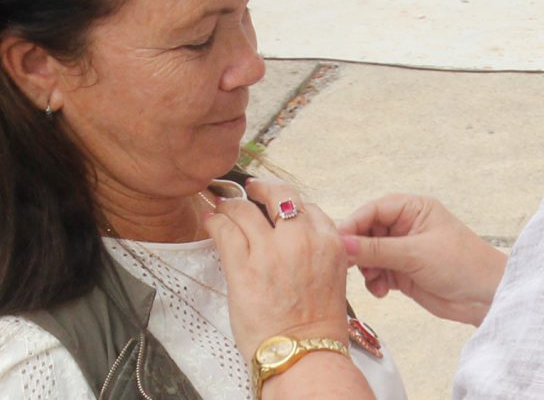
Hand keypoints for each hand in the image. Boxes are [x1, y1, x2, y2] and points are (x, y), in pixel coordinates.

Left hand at [205, 178, 349, 360]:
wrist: (303, 354)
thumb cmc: (316, 324)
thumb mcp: (332, 277)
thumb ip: (316, 251)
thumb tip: (291, 238)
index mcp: (329, 242)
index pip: (306, 206)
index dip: (286, 202)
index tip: (274, 204)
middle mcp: (302, 239)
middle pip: (278, 194)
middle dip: (261, 188)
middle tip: (249, 189)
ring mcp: (271, 250)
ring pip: (245, 209)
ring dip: (231, 204)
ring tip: (222, 205)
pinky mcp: (243, 266)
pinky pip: (225, 230)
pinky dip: (216, 222)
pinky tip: (212, 221)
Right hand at [338, 194, 506, 325]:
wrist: (486, 297)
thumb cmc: (462, 264)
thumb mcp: (414, 253)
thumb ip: (375, 249)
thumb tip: (342, 244)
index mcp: (413, 208)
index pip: (372, 210)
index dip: (353, 225)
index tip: (337, 243)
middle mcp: (406, 226)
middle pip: (367, 232)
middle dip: (358, 250)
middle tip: (348, 266)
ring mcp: (404, 250)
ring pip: (369, 255)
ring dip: (367, 269)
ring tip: (375, 280)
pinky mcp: (404, 272)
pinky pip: (377, 273)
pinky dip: (375, 281)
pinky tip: (383, 290)